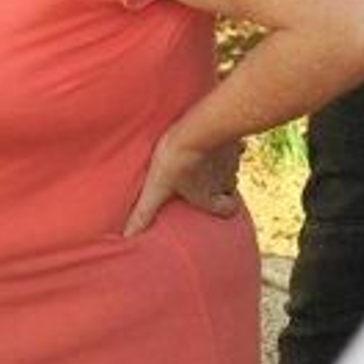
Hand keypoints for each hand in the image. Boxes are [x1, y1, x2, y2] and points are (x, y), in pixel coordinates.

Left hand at [123, 130, 242, 236]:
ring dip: (221, 166)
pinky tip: (215, 138)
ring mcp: (232, 163)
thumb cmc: (176, 159)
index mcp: (208, 196)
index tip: (217, 202)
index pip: (228, 210)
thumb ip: (143, 212)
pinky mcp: (233, 143)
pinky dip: (228, 146)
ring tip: (205, 157)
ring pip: (232, 168)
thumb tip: (127, 236)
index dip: (224, 207)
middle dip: (219, 185)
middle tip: (204, 178)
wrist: (199, 128)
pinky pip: (236, 147)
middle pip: (228, 188)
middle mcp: (225, 182)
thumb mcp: (156, 187)